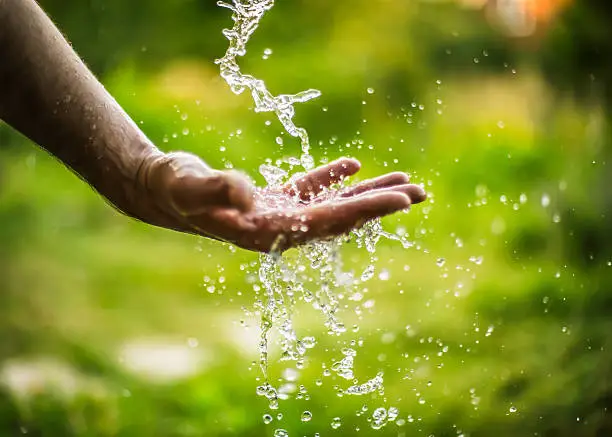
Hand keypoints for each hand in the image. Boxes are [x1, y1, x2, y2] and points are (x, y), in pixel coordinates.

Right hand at [135, 151, 425, 251]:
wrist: (157, 190)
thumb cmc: (173, 189)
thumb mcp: (190, 185)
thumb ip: (219, 188)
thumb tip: (248, 193)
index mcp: (267, 232)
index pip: (327, 221)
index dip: (364, 209)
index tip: (401, 200)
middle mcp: (279, 229)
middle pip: (340, 218)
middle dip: (379, 206)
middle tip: (420, 193)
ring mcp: (278, 216)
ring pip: (331, 204)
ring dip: (366, 194)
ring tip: (403, 184)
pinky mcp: (272, 201)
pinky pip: (310, 190)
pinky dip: (332, 178)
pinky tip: (353, 166)